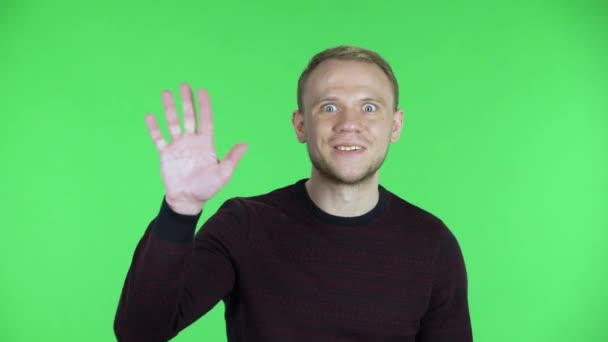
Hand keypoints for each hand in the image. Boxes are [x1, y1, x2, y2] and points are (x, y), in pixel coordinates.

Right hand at [145, 83, 247, 214]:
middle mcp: (191, 142)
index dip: (204, 105)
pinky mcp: (165, 155)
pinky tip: (150, 116)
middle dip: (186, 101)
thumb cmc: (208, 188)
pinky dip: (154, 128)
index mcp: (206, 144)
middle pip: (189, 117)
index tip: (202, 90)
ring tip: (166, 93)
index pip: (206, 120)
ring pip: (173, 123)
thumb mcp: (224, 173)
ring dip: (169, 109)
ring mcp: (178, 147)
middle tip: (184, 85)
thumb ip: (232, 158)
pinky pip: (158, 139)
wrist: (188, 200)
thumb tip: (245, 144)